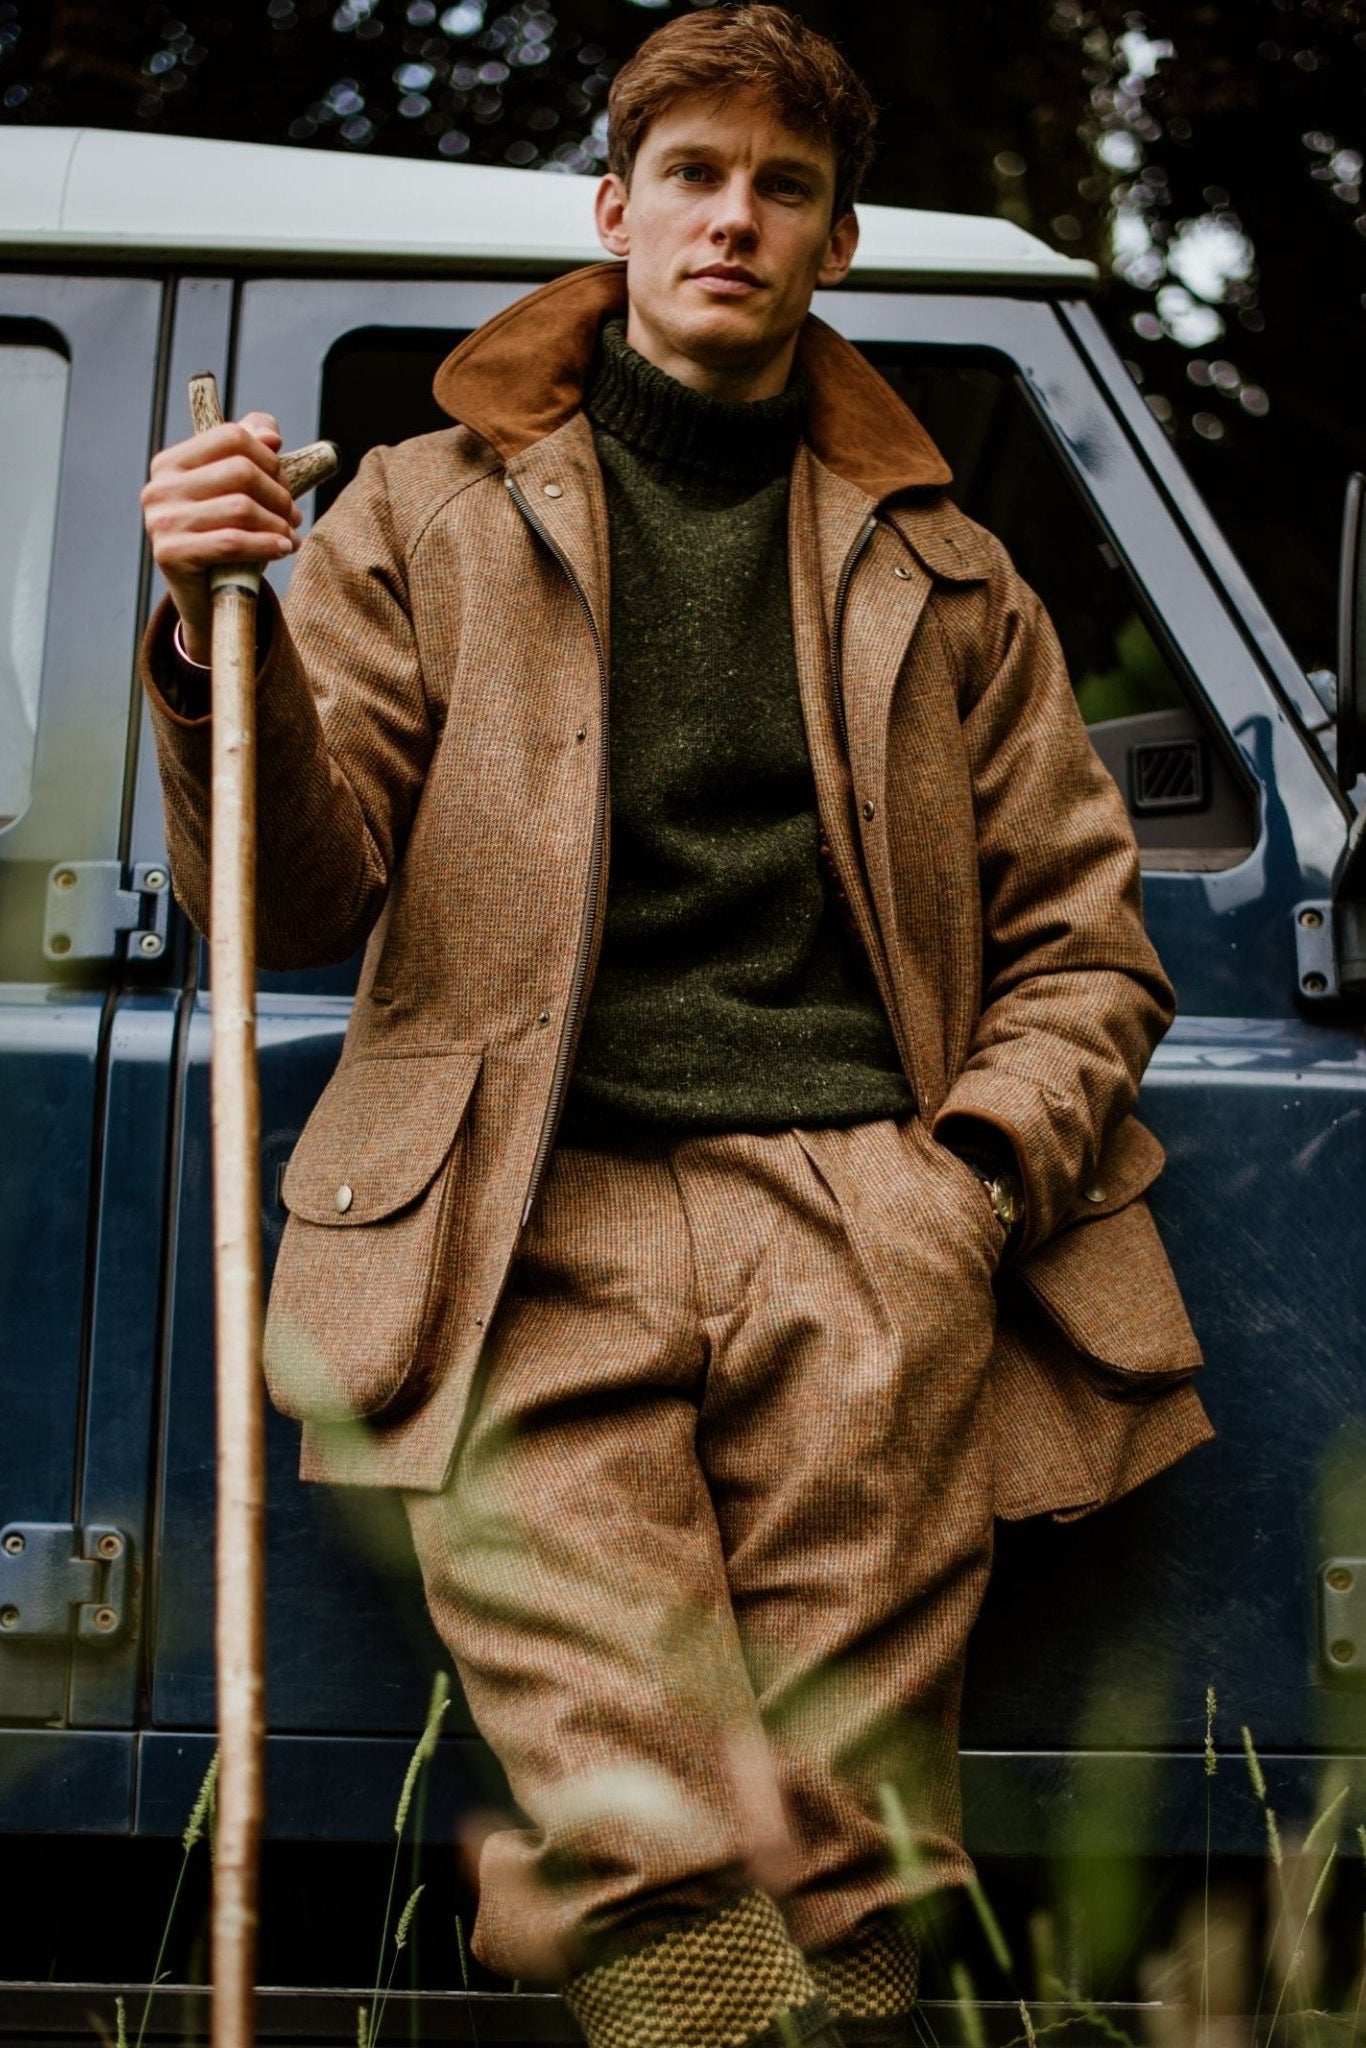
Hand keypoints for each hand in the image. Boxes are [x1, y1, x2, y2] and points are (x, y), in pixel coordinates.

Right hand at [141, 411, 301, 663]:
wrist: (203, 599)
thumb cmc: (222, 539)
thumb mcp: (235, 493)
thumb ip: (249, 453)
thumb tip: (270, 432)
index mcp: (171, 463)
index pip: (231, 437)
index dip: (269, 457)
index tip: (285, 480)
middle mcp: (159, 488)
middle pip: (240, 470)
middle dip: (278, 493)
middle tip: (293, 514)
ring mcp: (161, 521)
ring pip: (241, 507)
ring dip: (278, 523)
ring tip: (290, 535)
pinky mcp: (171, 554)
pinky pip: (232, 542)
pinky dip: (267, 544)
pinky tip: (284, 548)